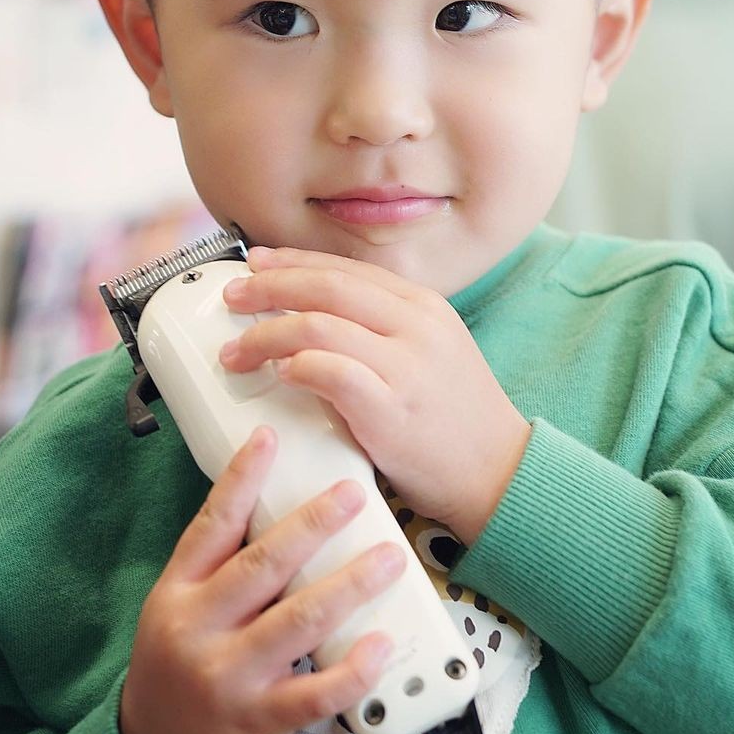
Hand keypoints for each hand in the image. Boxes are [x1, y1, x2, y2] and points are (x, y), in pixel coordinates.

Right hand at [119, 427, 404, 733]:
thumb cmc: (180, 672)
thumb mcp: (181, 613)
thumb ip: (223, 573)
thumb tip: (287, 517)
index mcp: (179, 593)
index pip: (212, 525)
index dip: (241, 479)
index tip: (269, 438)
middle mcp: (198, 629)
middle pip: (262, 565)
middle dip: (313, 525)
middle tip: (353, 494)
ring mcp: (226, 676)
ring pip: (297, 621)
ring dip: (349, 585)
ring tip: (388, 557)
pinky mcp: (256, 721)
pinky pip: (312, 694)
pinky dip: (351, 669)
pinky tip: (380, 645)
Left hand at [219, 246, 530, 543]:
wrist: (499, 472)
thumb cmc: (457, 418)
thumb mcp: (431, 351)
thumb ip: (383, 328)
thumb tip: (316, 317)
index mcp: (423, 305)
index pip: (346, 268)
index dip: (294, 261)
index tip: (257, 264)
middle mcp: (416, 325)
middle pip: (326, 286)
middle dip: (269, 287)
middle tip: (234, 298)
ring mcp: (407, 365)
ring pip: (318, 325)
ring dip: (266, 334)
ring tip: (238, 352)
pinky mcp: (393, 409)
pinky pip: (332, 372)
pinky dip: (297, 367)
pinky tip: (278, 374)